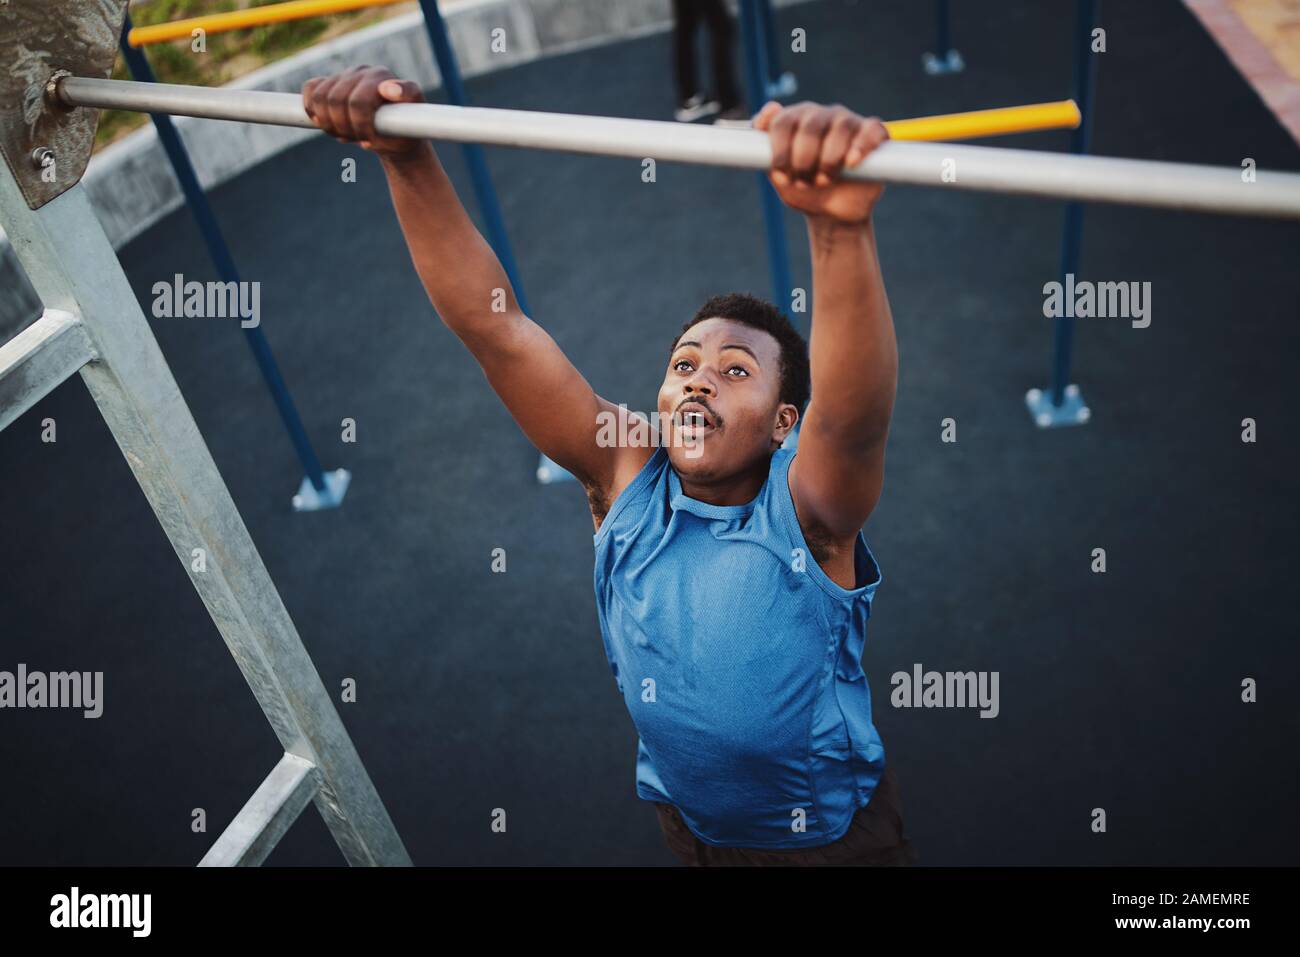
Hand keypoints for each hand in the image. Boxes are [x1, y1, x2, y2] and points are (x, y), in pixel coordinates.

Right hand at [302, 65, 424, 156]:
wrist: (393, 135)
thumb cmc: (405, 130)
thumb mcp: (415, 118)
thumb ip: (408, 97)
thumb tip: (388, 89)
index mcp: (381, 76)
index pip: (358, 101)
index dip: (359, 125)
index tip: (369, 142)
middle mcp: (361, 72)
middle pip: (335, 101)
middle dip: (344, 127)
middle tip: (357, 140)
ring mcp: (343, 76)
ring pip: (319, 98)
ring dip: (329, 123)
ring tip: (345, 135)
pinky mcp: (328, 83)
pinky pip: (310, 90)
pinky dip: (313, 111)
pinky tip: (328, 124)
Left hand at [753, 101, 887, 223]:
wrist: (832, 214)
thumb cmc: (803, 190)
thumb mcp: (779, 176)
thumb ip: (764, 152)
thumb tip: (761, 121)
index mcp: (795, 120)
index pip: (783, 121)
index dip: (780, 149)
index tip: (781, 173)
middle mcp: (821, 115)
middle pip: (810, 124)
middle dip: (804, 158)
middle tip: (804, 181)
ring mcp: (848, 122)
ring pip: (841, 127)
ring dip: (829, 159)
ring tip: (824, 180)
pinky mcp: (872, 135)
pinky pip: (871, 130)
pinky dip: (861, 146)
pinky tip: (851, 163)